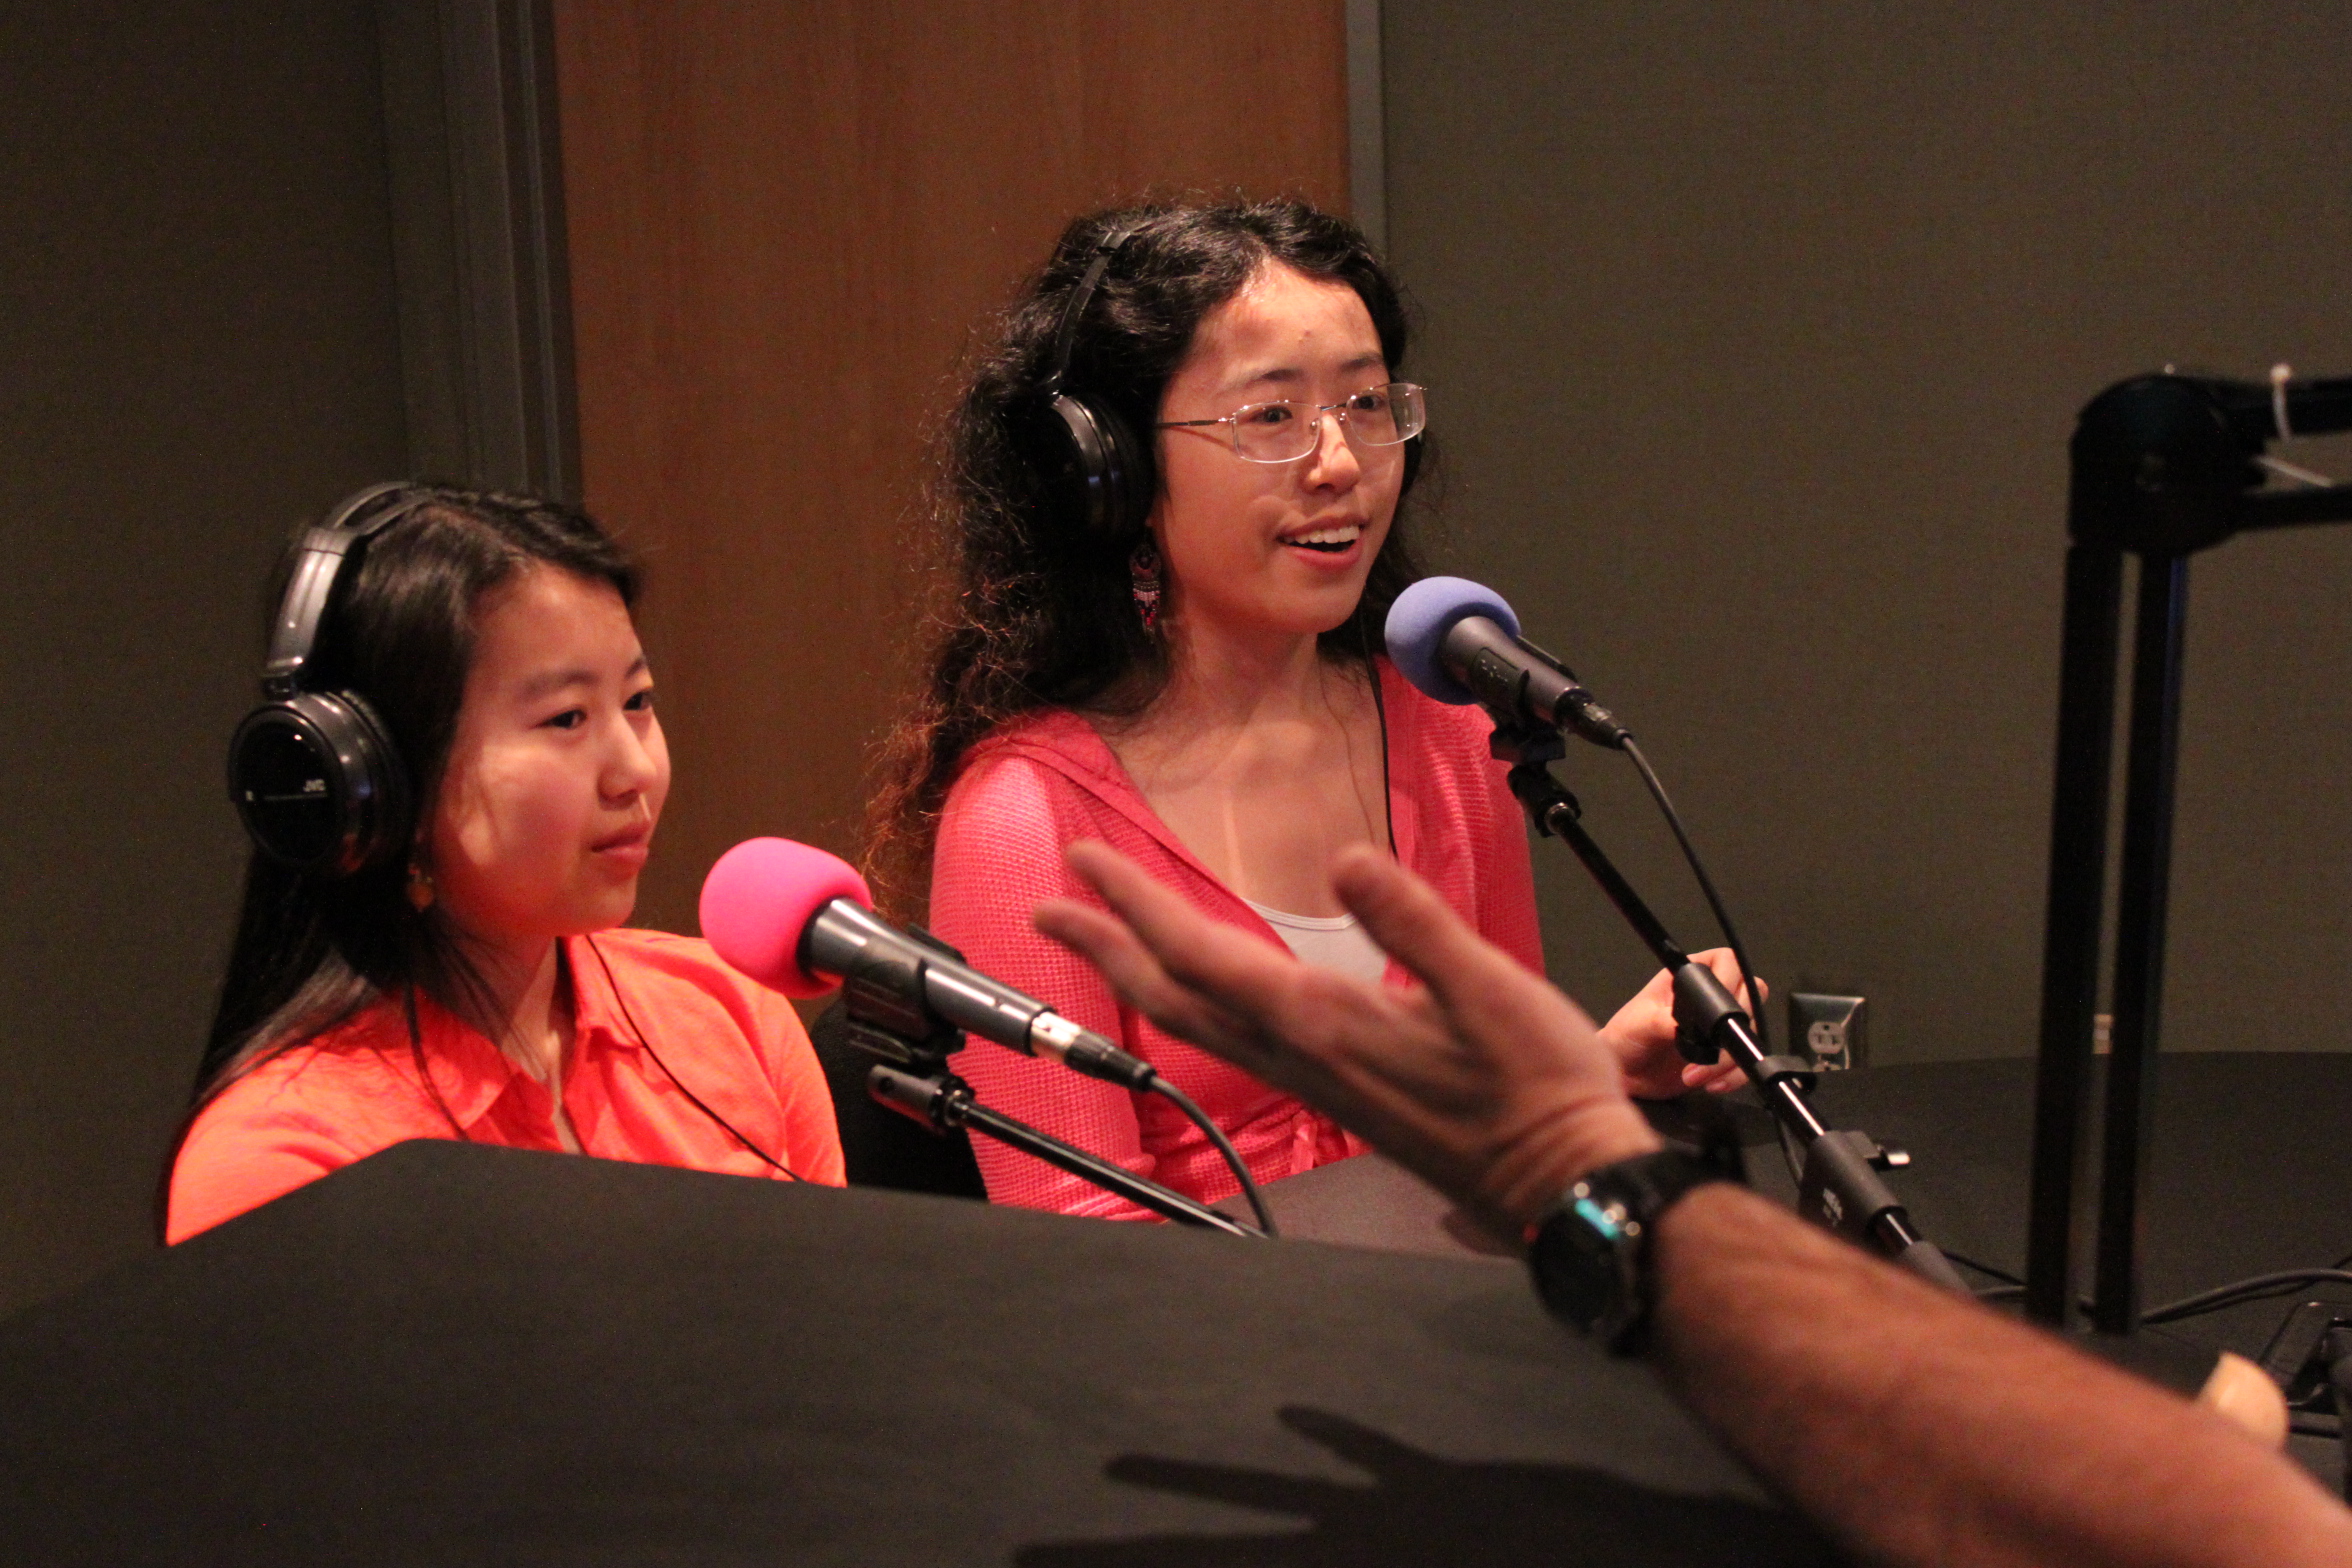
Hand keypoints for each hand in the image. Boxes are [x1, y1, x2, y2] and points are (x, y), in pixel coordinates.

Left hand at [1034, 840, 1661, 1236]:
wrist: (1561, 1181)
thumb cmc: (1537, 1088)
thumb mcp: (1487, 987)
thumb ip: (1412, 921)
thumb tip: (1349, 862)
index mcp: (1324, 1021)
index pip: (1203, 954)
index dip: (1136, 905)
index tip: (1085, 863)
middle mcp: (1301, 1056)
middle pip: (1175, 996)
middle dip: (1108, 945)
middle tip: (1052, 903)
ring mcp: (1315, 1081)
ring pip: (1199, 1025)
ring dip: (1141, 976)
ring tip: (1103, 942)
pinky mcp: (1338, 1096)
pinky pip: (1237, 1043)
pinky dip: (1194, 1006)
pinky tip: (1203, 995)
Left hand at [1597, 948, 1762, 1099]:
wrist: (1626, 1074)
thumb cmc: (1625, 1037)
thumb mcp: (1639, 1024)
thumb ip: (1663, 1020)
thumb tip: (1684, 1026)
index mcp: (1689, 978)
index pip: (1726, 961)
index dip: (1731, 977)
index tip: (1721, 1005)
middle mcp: (1710, 998)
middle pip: (1749, 996)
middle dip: (1734, 1025)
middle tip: (1712, 1044)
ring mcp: (1720, 1027)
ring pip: (1750, 1033)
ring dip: (1730, 1058)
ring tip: (1695, 1074)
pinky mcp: (1725, 1055)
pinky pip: (1745, 1063)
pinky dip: (1734, 1076)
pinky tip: (1711, 1084)